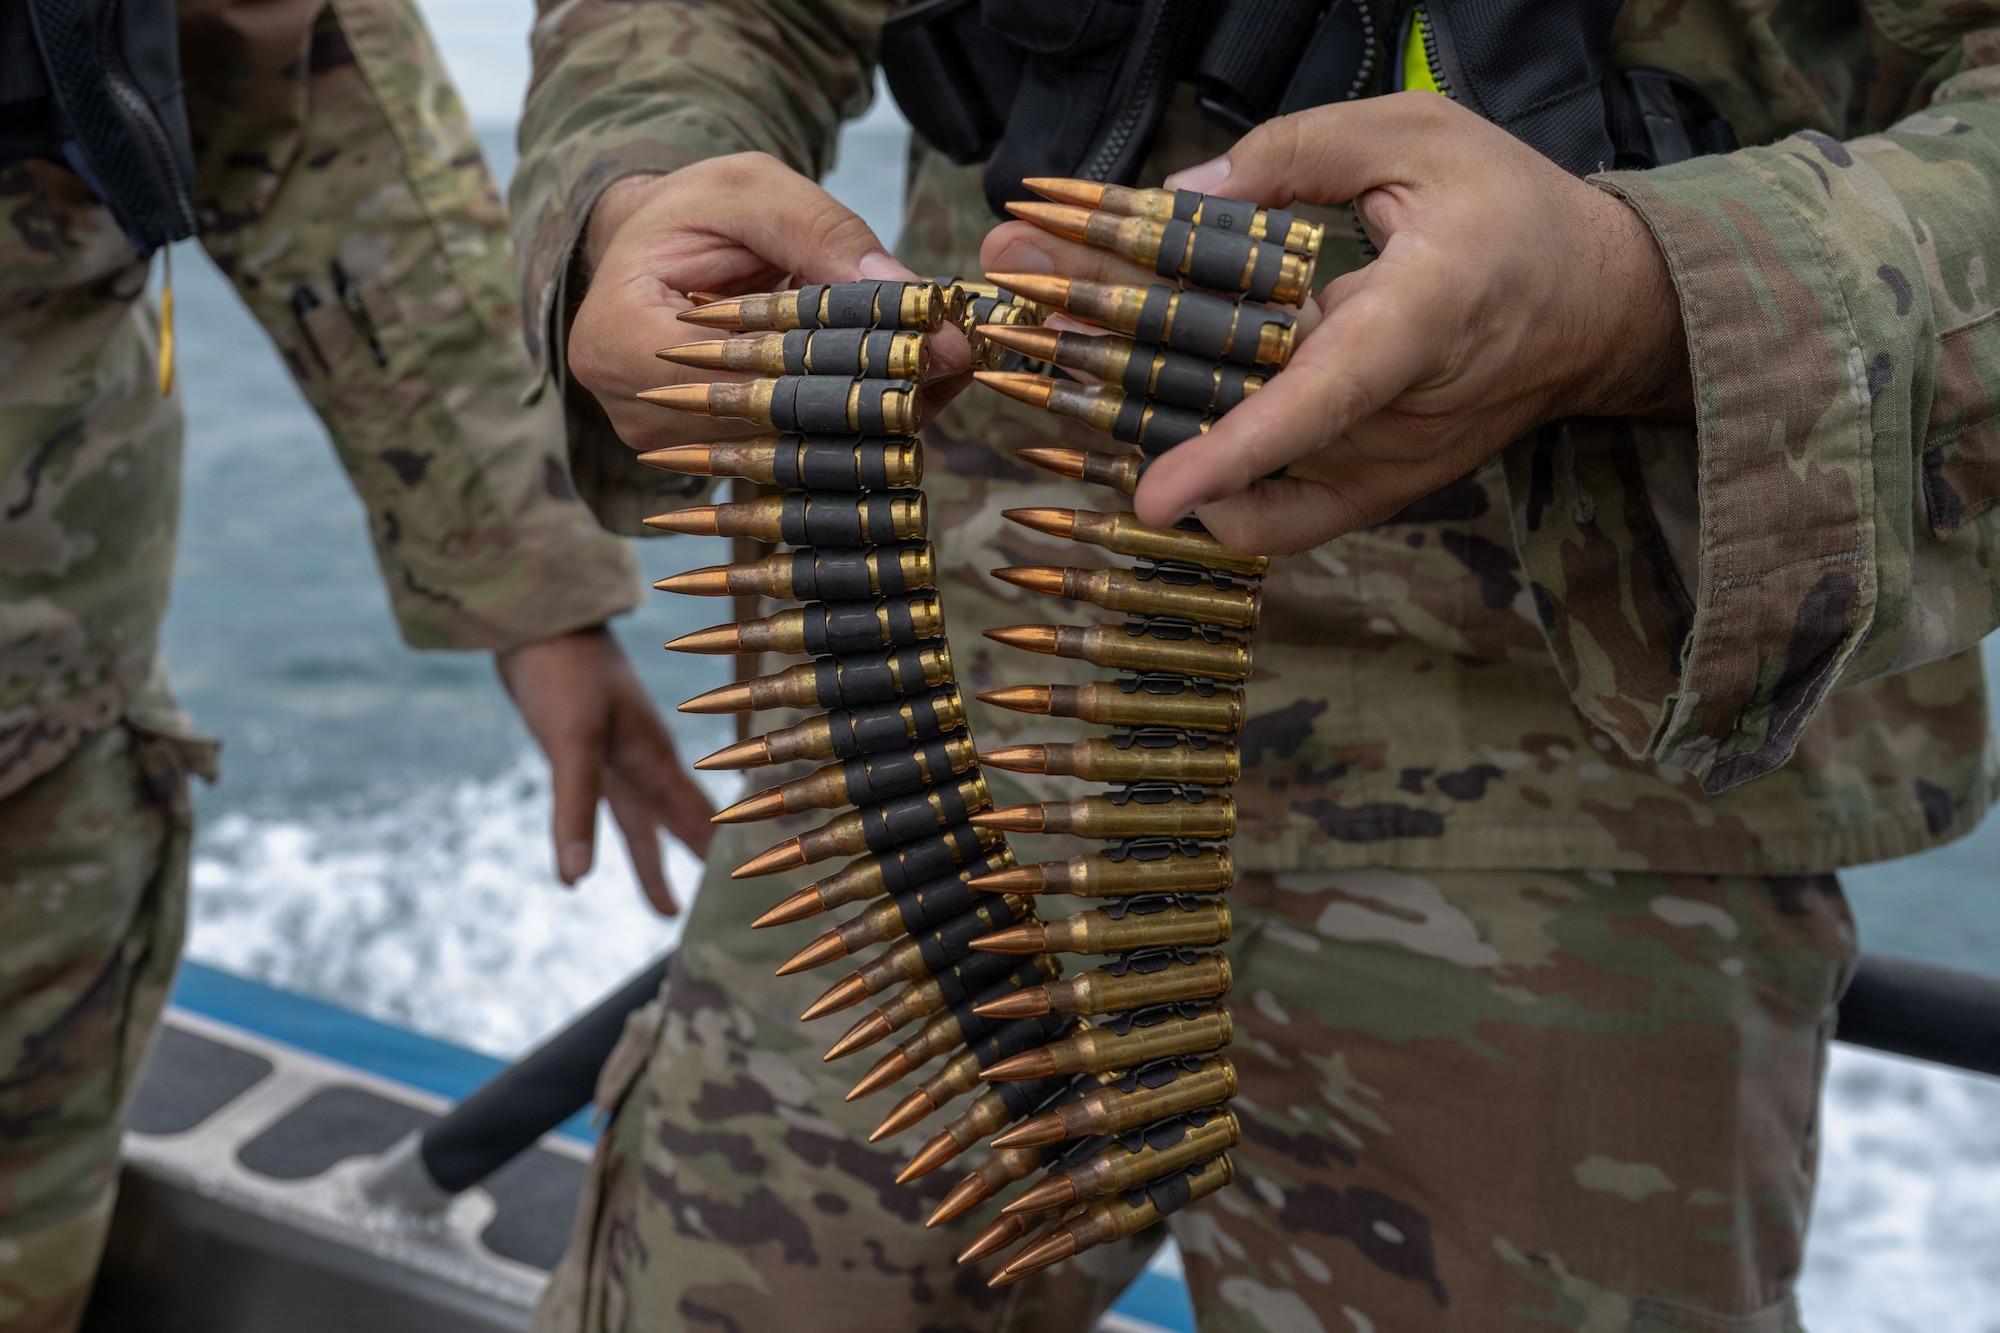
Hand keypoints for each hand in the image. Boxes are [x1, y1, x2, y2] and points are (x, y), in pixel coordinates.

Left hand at [496, 626, 715, 914]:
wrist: (534, 617)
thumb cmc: (564, 669)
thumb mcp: (570, 742)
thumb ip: (574, 810)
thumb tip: (573, 880)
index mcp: (655, 760)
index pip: (699, 822)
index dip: (722, 858)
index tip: (749, 898)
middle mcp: (643, 762)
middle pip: (678, 829)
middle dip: (698, 872)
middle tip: (720, 916)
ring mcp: (617, 756)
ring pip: (644, 823)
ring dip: (654, 862)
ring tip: (666, 908)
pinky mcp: (587, 749)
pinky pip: (613, 806)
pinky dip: (619, 832)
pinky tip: (601, 846)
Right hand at [570, 152, 971, 450]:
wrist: (653, 246)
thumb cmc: (693, 210)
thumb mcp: (754, 191)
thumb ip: (823, 235)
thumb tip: (907, 292)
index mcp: (620, 340)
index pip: (751, 373)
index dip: (846, 361)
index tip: (934, 341)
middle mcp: (641, 414)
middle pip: (780, 422)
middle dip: (877, 389)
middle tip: (961, 356)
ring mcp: (676, 449)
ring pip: (800, 445)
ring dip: (880, 410)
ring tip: (951, 364)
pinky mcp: (714, 460)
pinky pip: (801, 447)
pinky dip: (859, 418)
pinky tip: (917, 384)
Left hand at [980, 94, 1690, 554]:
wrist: (1595, 311)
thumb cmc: (1509, 213)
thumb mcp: (1417, 135)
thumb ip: (1295, 157)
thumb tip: (1181, 197)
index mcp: (1423, 319)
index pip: (1323, 396)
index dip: (1238, 448)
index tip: (1154, 495)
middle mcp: (1392, 419)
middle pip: (1228, 405)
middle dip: (1103, 345)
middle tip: (1011, 278)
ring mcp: (1374, 470)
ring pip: (1228, 459)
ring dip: (1119, 395)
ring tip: (1030, 317)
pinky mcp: (1362, 495)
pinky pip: (1266, 518)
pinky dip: (1189, 482)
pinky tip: (1113, 416)